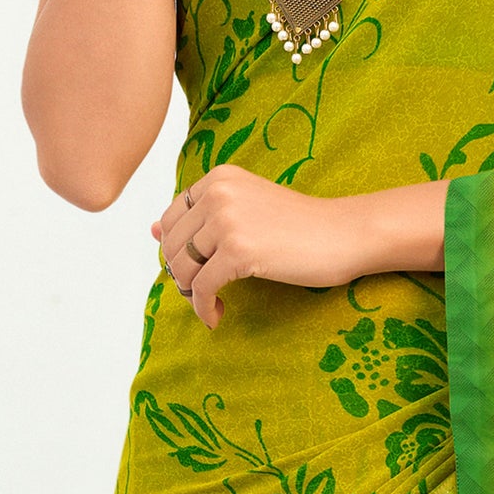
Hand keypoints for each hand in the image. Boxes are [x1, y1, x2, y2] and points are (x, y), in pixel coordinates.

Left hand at [150, 163, 369, 327]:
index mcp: (219, 178)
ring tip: (212, 303)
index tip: (197, 270)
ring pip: (181, 268)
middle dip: (181, 275)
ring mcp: (227, 220)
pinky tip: (217, 316)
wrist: (344, 234)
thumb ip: (199, 216)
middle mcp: (218, 193)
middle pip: (171, 245)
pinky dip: (203, 309)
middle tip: (203, 293)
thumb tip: (150, 229)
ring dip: (191, 294)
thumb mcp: (245, 209)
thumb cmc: (299, 225)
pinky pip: (201, 289)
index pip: (170, 219)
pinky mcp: (238, 251)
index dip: (176, 251)